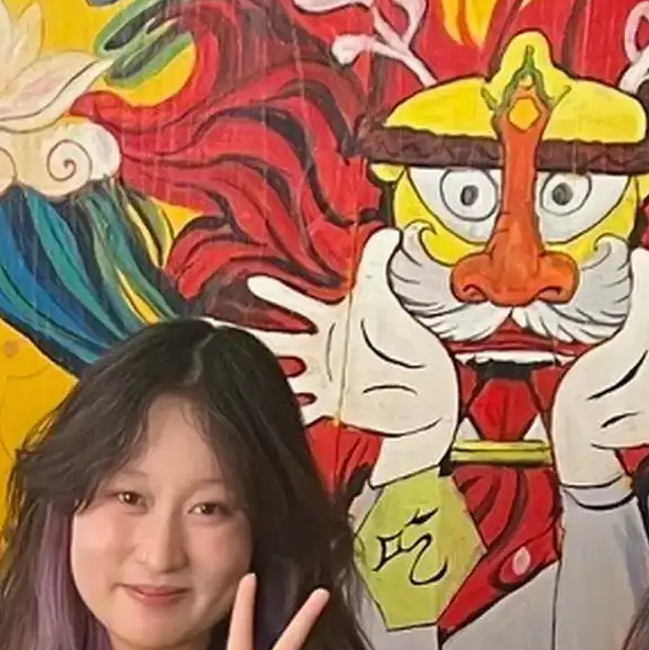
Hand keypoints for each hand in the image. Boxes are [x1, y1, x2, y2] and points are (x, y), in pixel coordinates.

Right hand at [244, 231, 459, 478]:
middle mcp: (321, 348)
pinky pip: (304, 408)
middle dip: (253, 338)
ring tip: (236, 378)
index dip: (277, 292)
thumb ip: (381, 268)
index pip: (297, 302)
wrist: (424, 390)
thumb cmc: (405, 342)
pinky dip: (291, 410)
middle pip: (279, 341)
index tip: (254, 281)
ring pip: (283, 375)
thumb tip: (391, 235)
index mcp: (330, 320)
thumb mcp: (387, 303)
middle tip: (224, 331)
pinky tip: (271, 414)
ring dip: (265, 377)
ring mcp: (324, 376)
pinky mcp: (332, 404)